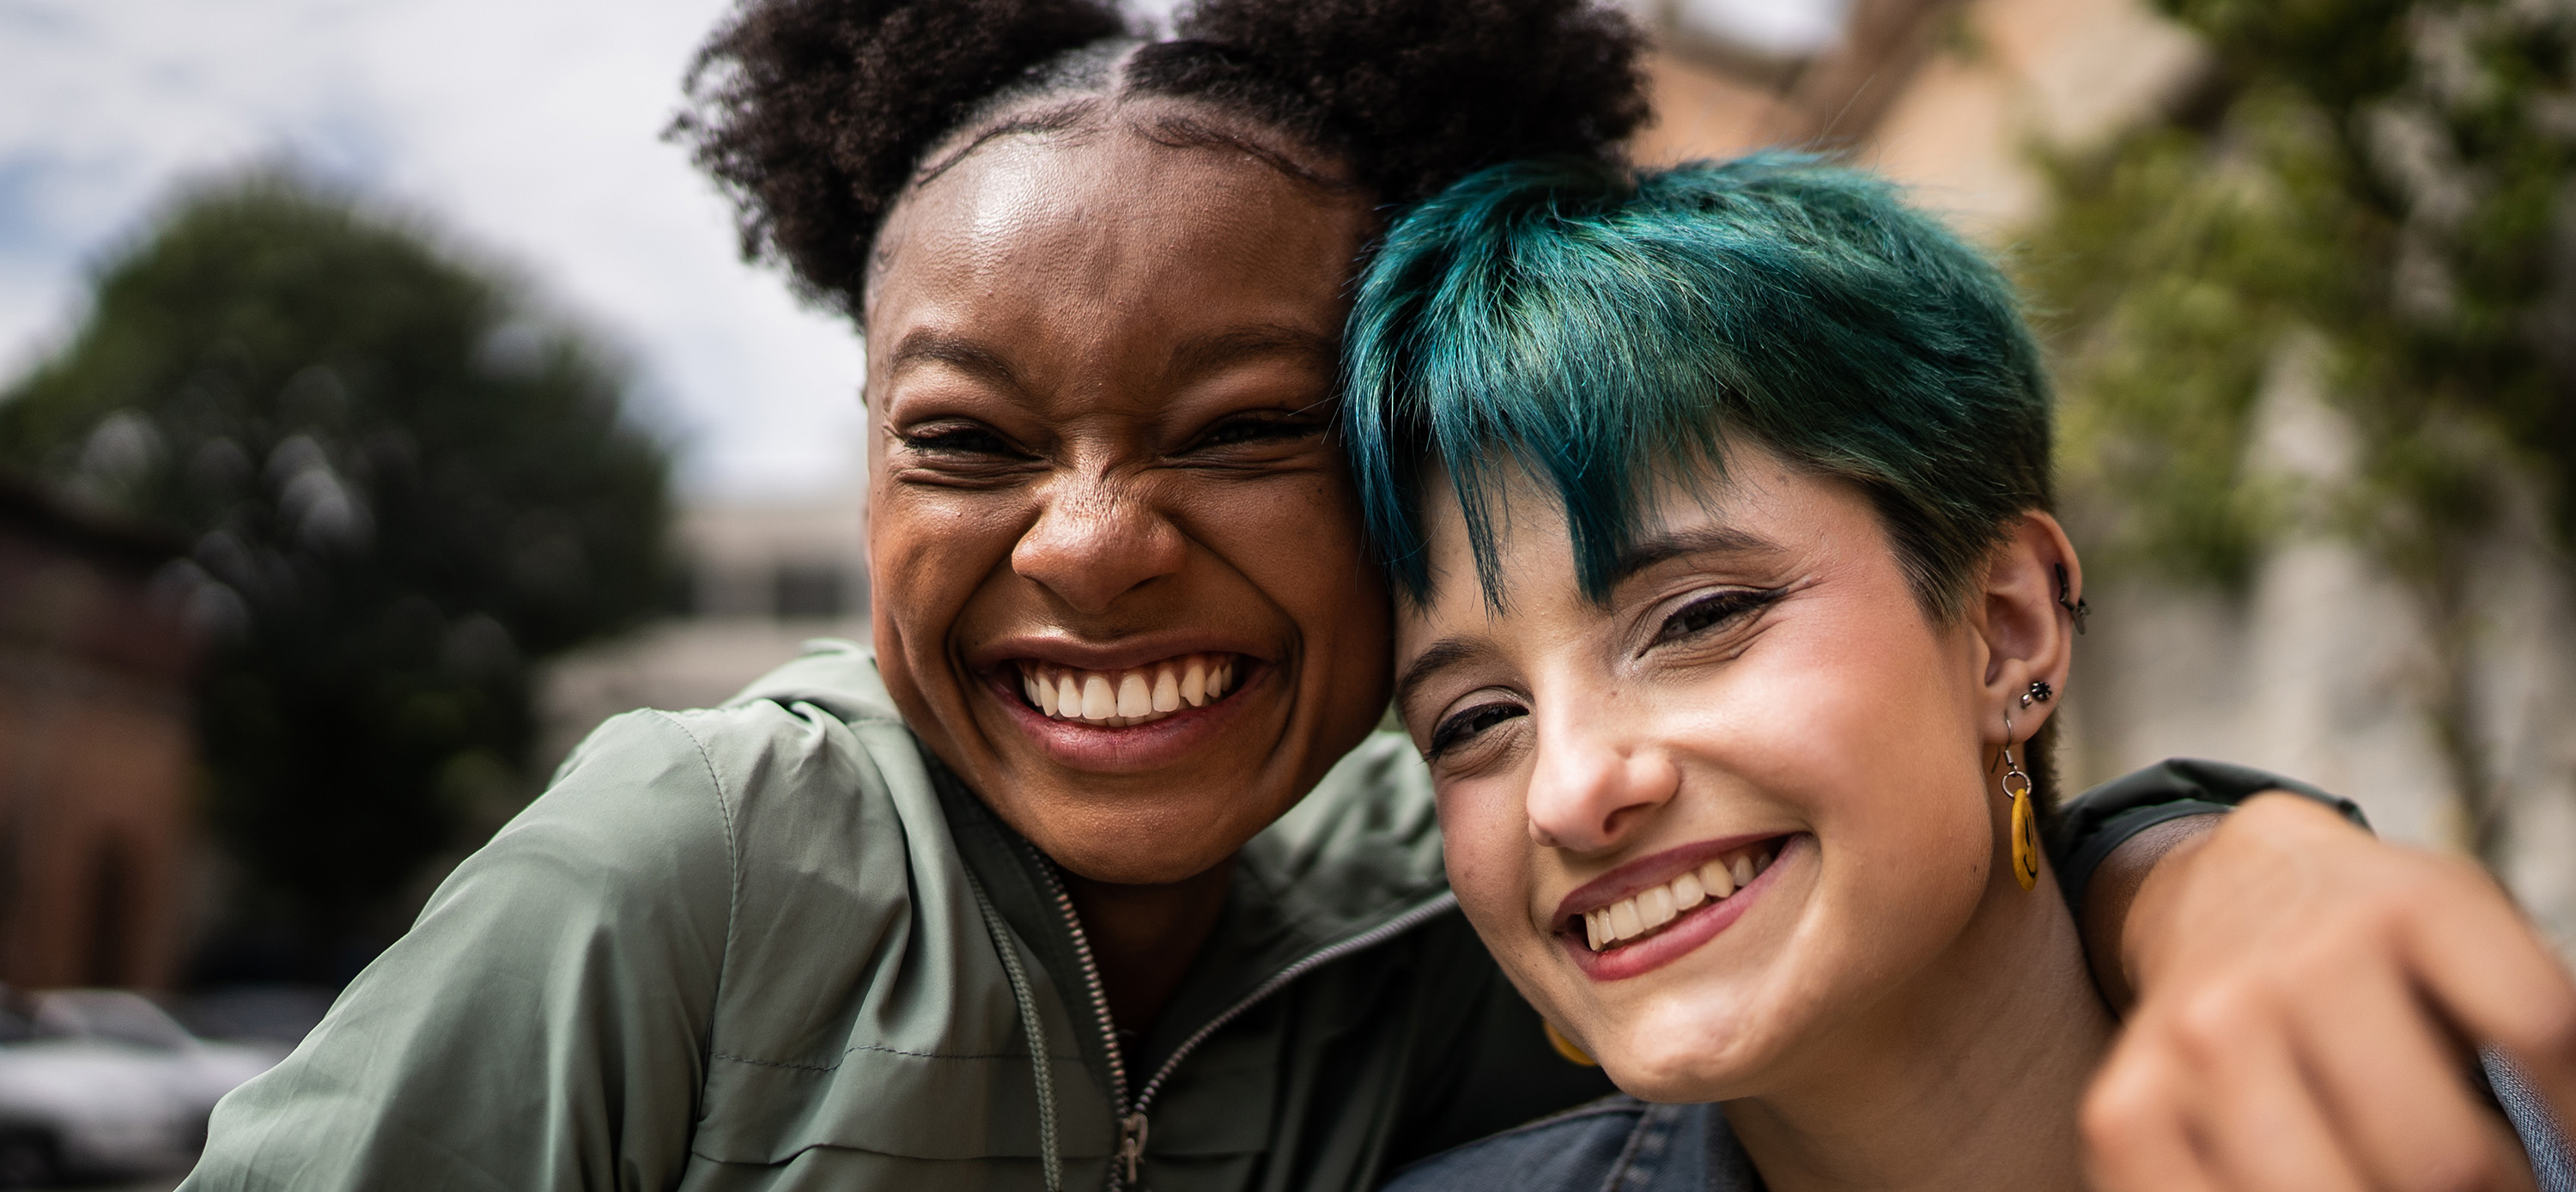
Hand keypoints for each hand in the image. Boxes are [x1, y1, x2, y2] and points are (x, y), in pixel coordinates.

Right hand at [2082, 792, 2575, 1190]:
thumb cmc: (2373, 940)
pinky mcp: (2126, 1107)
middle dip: (2481, 1190)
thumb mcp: (2466, 934)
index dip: (2572, 1112)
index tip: (2563, 1145)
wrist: (2223, 887)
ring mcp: (2202, 1039)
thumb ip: (2528, 1018)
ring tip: (2388, 1182)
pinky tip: (2291, 1181)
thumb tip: (2561, 1143)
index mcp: (2406, 905)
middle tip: (2476, 1183)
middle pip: (2439, 1159)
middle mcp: (2293, 964)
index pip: (2540, 1028)